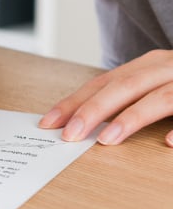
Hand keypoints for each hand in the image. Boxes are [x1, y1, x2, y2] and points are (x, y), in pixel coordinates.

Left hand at [38, 49, 172, 145]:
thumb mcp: (154, 84)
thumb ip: (124, 98)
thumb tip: (80, 121)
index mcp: (148, 65)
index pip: (102, 82)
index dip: (74, 101)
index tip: (48, 122)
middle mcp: (167, 67)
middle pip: (126, 85)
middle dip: (94, 110)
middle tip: (70, 135)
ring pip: (161, 97)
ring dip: (132, 118)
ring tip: (107, 139)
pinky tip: (169, 143)